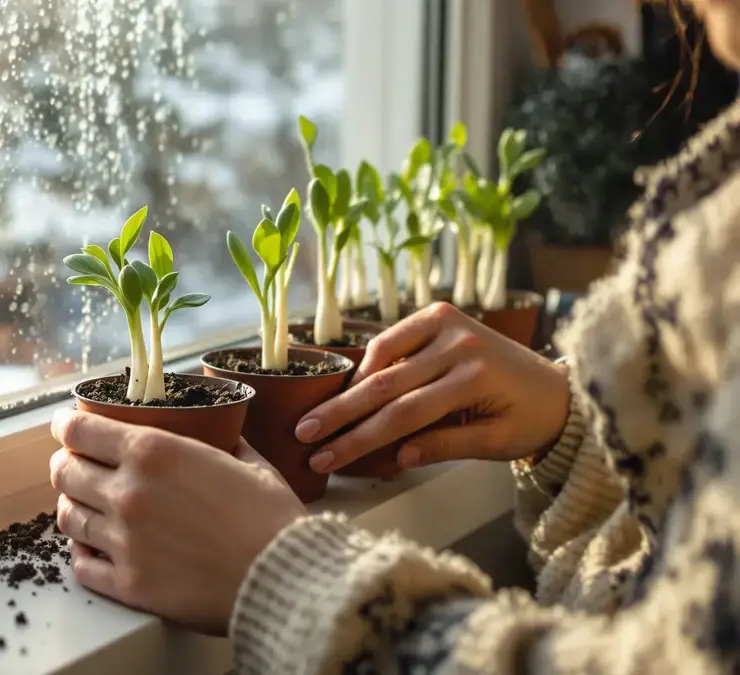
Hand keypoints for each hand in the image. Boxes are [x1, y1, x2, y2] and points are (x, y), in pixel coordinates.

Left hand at [49, 408, 304, 634]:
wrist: (283, 579)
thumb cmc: (272, 520)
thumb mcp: (249, 463)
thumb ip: (222, 443)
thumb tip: (222, 436)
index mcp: (154, 452)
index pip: (80, 430)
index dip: (65, 426)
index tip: (63, 426)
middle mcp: (128, 493)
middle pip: (65, 472)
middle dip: (65, 464)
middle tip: (73, 465)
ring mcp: (123, 542)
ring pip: (68, 517)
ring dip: (71, 506)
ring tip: (82, 506)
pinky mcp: (128, 584)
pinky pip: (82, 565)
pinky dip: (83, 554)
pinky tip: (93, 549)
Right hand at [295, 303, 570, 472]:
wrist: (559, 387)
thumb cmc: (528, 421)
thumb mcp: (495, 445)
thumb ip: (445, 447)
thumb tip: (397, 456)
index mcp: (475, 380)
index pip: (402, 416)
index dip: (358, 440)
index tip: (325, 459)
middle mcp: (459, 345)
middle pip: (384, 387)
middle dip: (340, 415)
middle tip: (304, 435)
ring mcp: (449, 324)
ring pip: (382, 358)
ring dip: (348, 389)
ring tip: (319, 415)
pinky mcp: (442, 314)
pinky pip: (393, 337)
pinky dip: (369, 360)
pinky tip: (352, 386)